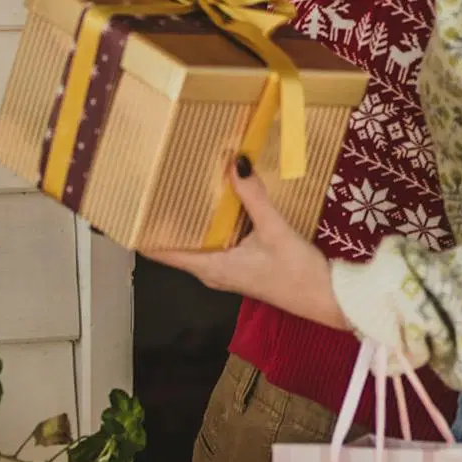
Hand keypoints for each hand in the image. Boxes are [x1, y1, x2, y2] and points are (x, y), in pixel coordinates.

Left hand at [143, 161, 348, 329]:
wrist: (327, 298)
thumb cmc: (297, 272)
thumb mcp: (274, 230)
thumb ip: (253, 197)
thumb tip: (235, 163)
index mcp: (210, 266)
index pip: (163, 252)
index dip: (146, 231)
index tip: (134, 205)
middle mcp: (212, 271)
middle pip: (179, 243)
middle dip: (171, 216)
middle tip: (162, 180)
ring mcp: (227, 270)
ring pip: (200, 241)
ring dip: (195, 218)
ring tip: (187, 184)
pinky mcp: (242, 266)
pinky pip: (218, 241)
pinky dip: (215, 222)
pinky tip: (223, 201)